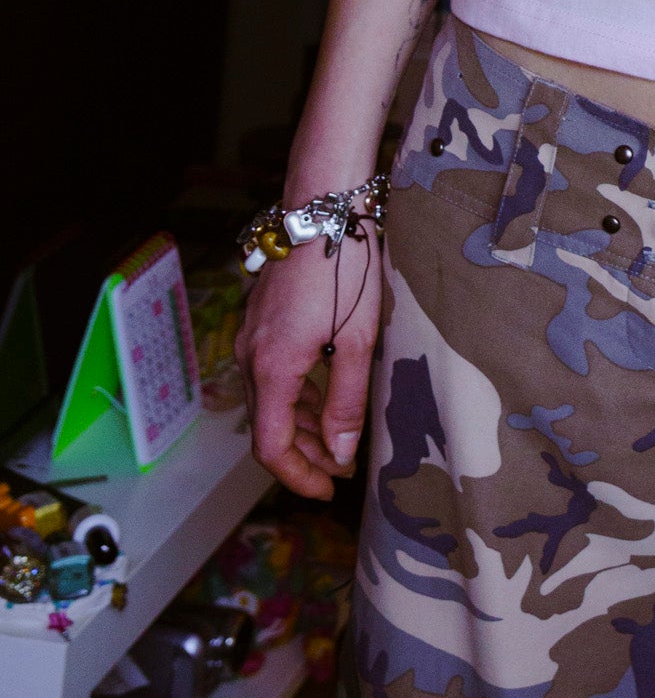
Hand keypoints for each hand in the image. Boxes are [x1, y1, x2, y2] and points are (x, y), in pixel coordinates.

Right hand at [235, 238, 380, 498]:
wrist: (324, 205)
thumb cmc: (347, 265)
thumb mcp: (359, 336)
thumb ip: (347, 399)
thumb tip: (342, 453)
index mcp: (272, 367)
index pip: (270, 446)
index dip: (297, 476)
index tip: (327, 491)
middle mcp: (251, 356)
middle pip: (268, 427)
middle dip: (305, 456)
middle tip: (344, 470)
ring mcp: (253, 336)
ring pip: (269, 401)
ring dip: (301, 428)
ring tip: (340, 442)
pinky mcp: (262, 321)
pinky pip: (272, 374)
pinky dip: (295, 398)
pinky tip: (324, 399)